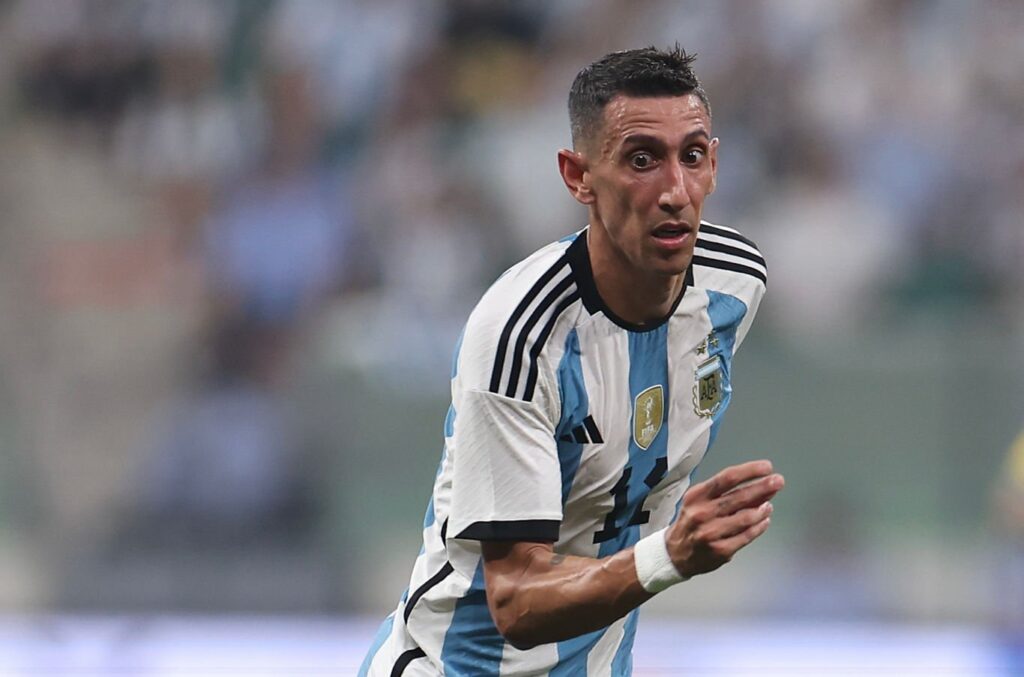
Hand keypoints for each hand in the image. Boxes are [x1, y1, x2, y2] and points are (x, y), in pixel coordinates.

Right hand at [665, 460, 783, 578]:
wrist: (675, 553)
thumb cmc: (693, 522)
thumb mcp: (703, 502)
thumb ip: (731, 494)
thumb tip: (763, 486)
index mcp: (697, 496)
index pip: (727, 478)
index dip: (749, 471)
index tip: (766, 467)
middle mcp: (702, 513)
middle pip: (739, 496)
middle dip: (763, 487)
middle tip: (778, 481)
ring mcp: (711, 533)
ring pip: (746, 518)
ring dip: (762, 510)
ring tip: (769, 505)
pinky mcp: (720, 550)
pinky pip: (747, 536)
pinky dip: (759, 527)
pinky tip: (764, 521)